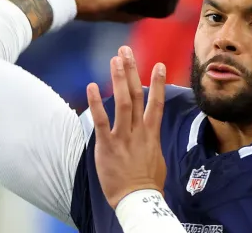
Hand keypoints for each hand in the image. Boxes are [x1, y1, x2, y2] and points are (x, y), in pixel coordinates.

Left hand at [87, 46, 167, 208]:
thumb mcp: (156, 156)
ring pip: (122, 102)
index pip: (156, 102)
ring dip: (119, 78)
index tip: (159, 64)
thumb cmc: (148, 181)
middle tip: (126, 51)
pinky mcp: (108, 145)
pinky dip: (96, 103)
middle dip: (132, 70)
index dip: (157, 82)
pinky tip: (92, 86)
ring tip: (115, 59)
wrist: (138, 199)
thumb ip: (151, 139)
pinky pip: (101, 121)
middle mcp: (139, 130)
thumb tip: (149, 132)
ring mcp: (123, 136)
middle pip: (136, 94)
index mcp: (152, 132)